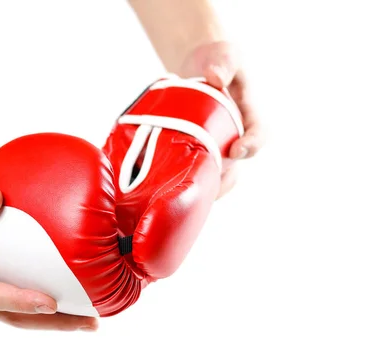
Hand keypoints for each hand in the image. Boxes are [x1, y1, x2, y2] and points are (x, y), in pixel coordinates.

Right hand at [0, 175, 98, 330]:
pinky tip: (68, 292)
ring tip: (88, 318)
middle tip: (87, 321)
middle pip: (9, 314)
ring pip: (15, 311)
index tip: (50, 304)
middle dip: (49, 322)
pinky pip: (15, 294)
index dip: (18, 301)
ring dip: (51, 319)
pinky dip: (41, 299)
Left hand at [179, 41, 265, 197]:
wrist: (199, 65)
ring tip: (187, 193)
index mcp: (248, 115)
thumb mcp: (224, 55)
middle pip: (236, 166)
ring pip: (216, 176)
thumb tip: (214, 77)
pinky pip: (196, 171)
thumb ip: (223, 64)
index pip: (259, 134)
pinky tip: (169, 188)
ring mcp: (216, 146)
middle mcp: (235, 136)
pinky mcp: (197, 150)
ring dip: (204, 187)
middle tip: (206, 183)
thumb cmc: (217, 59)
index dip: (252, 145)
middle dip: (223, 179)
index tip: (237, 150)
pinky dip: (187, 180)